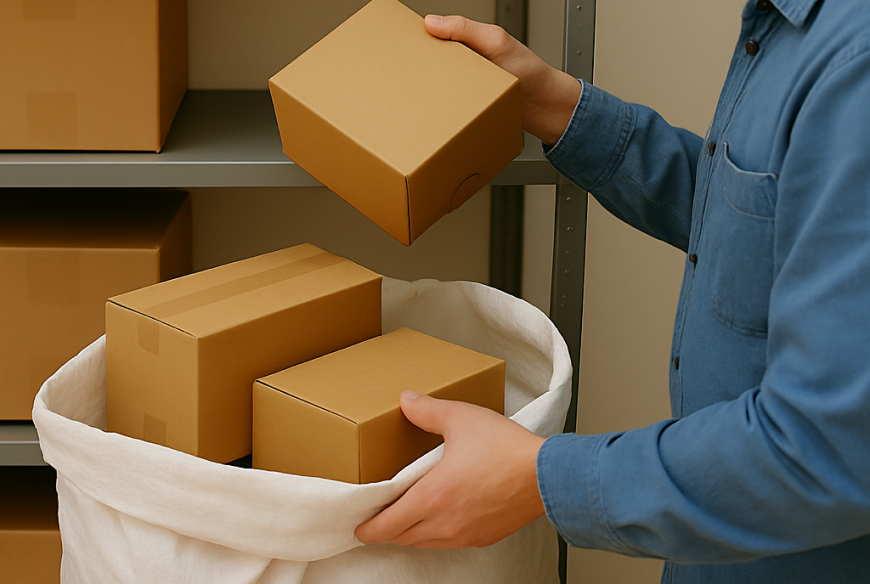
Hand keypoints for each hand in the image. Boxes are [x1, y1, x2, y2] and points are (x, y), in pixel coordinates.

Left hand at [354, 391, 545, 548]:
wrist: (548, 475)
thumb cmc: (506, 449)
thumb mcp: (461, 419)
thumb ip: (427, 411)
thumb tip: (405, 401)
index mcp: (431, 497)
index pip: (387, 525)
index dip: (368, 528)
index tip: (358, 526)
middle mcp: (444, 523)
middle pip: (402, 538)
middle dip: (385, 531)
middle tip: (376, 520)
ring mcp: (465, 534)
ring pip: (424, 544)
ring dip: (410, 534)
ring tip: (404, 518)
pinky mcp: (484, 537)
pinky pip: (449, 543)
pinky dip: (436, 535)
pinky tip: (440, 518)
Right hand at [424, 14, 581, 145]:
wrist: (546, 108)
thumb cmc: (531, 73)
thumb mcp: (496, 42)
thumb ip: (466, 29)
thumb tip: (433, 21)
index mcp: (473, 42)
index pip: (440, 35)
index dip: (424, 38)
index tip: (408, 44)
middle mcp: (470, 63)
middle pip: (437, 63)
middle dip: (425, 68)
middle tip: (412, 74)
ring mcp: (470, 85)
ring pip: (441, 86)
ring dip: (433, 92)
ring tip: (424, 93)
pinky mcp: (472, 106)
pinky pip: (452, 106)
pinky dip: (445, 109)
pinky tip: (441, 109)